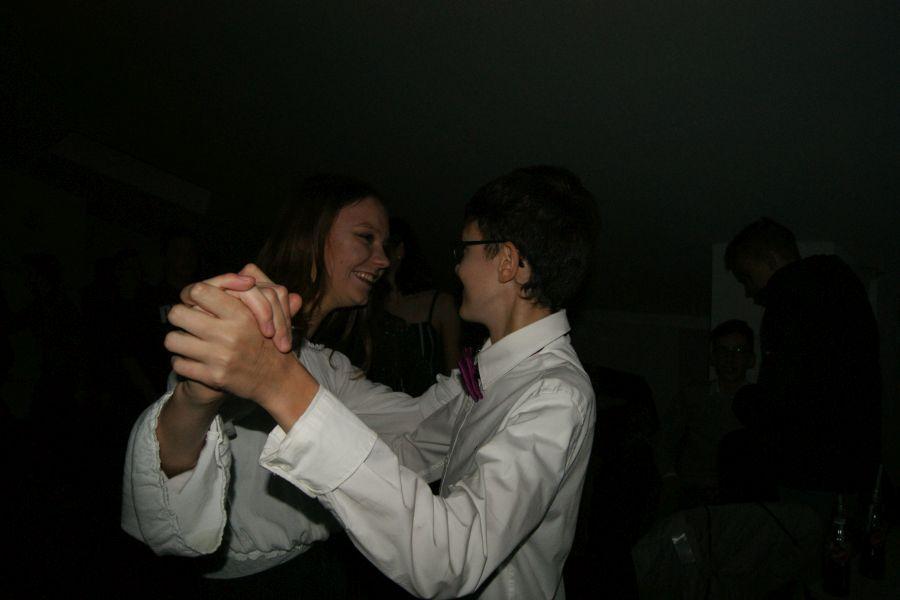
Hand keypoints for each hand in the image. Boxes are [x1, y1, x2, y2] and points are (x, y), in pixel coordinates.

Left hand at [165, 283, 300, 403]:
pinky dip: (183, 362)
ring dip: (178, 340)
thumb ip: (245, 292)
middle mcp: (229, 335)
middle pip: (177, 313)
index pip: (198, 291)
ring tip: (187, 340)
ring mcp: (219, 357)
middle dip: (180, 316)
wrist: (277, 379)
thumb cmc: (268, 341)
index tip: (194, 301)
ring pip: (173, 340)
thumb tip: (240, 272)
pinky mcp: (212, 377)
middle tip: (187, 320)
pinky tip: (192, 360)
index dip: (191, 294)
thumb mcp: (264, 313)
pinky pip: (179, 364)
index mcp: (241, 315)